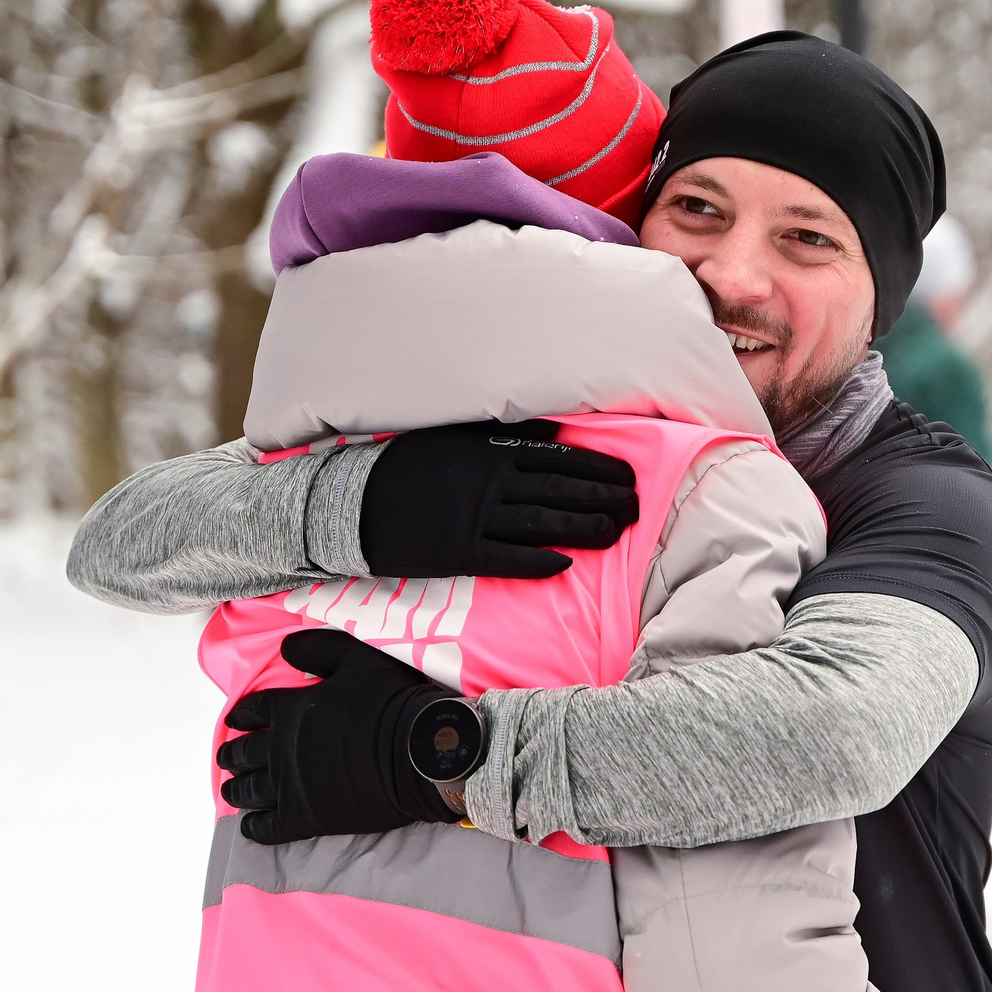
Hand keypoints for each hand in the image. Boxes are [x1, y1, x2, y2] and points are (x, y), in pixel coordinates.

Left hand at [217, 629, 461, 843]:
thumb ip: (319, 649)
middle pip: (244, 753)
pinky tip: (250, 827)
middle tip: (226, 759)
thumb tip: (285, 648)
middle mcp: (281, 748)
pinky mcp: (304, 818)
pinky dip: (256, 828)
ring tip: (231, 792)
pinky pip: (269, 828)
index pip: (254, 710)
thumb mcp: (359, 658)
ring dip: (237, 790)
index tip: (234, 721)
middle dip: (232, 755)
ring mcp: (290, 785)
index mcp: (292, 709)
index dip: (241, 715)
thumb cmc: (392, 702)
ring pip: (250, 790)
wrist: (416, 752)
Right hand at [360, 420, 638, 579]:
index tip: (628, 476)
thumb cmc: (408, 465)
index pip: (559, 458)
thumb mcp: (454, 434)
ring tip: (613, 532)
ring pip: (543, 523)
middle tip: (636, 507)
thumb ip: (504, 430)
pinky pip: (507, 558)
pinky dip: (538, 560)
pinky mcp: (459, 552)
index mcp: (491, 450)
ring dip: (584, 527)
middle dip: (605, 498)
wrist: (355, 501)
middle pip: (561, 490)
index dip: (599, 467)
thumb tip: (554, 428)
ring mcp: (475, 518)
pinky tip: (565, 563)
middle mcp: (490, 482)